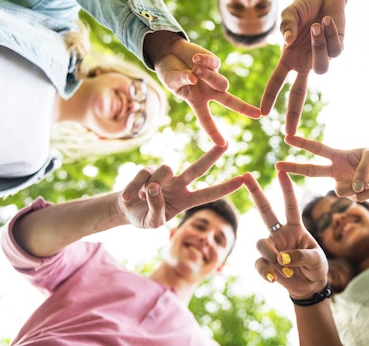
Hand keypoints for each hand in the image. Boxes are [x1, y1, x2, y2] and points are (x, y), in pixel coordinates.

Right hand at [117, 144, 243, 227]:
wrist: (126, 210)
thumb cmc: (145, 216)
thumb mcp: (153, 222)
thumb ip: (157, 208)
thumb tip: (153, 187)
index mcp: (186, 200)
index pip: (208, 194)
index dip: (225, 188)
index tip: (242, 180)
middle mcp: (178, 184)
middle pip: (198, 169)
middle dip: (212, 156)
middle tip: (226, 144)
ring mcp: (163, 176)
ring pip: (165, 170)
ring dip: (152, 186)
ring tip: (141, 198)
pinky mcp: (146, 170)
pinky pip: (142, 176)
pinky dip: (133, 190)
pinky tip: (128, 198)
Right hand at [145, 32, 260, 145]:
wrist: (169, 53)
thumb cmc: (169, 72)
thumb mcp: (171, 80)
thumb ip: (181, 80)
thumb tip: (195, 77)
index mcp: (197, 101)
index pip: (206, 120)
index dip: (214, 132)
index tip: (223, 145)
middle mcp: (208, 91)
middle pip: (229, 101)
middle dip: (244, 108)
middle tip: (258, 115)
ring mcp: (213, 77)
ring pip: (221, 82)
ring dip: (209, 77)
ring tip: (195, 69)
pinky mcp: (214, 62)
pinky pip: (215, 64)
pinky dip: (204, 61)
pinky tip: (195, 59)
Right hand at [244, 171, 327, 298]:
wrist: (310, 286)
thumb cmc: (316, 267)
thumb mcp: (316, 260)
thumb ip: (301, 256)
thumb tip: (281, 258)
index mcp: (296, 227)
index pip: (290, 205)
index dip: (286, 189)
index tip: (281, 172)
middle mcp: (280, 233)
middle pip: (265, 211)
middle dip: (256, 192)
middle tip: (246, 175)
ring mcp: (272, 247)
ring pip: (261, 243)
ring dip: (271, 255)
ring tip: (284, 269)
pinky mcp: (266, 263)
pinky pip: (259, 263)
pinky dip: (266, 271)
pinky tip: (275, 279)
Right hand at [261, 0, 344, 134]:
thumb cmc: (303, 6)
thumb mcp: (289, 14)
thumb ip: (286, 27)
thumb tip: (289, 41)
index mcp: (288, 58)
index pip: (276, 82)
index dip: (269, 97)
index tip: (263, 114)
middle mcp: (304, 63)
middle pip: (298, 94)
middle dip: (293, 113)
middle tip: (290, 133)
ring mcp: (321, 58)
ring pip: (322, 68)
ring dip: (319, 46)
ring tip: (317, 25)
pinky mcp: (338, 50)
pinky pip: (334, 50)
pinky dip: (330, 33)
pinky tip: (327, 21)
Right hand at [276, 135, 368, 201]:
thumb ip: (361, 171)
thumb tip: (353, 188)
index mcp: (339, 156)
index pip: (317, 149)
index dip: (302, 143)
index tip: (287, 137)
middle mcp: (336, 170)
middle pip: (311, 171)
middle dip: (294, 167)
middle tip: (277, 165)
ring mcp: (343, 184)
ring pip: (341, 192)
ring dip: (359, 187)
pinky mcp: (353, 195)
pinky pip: (356, 198)